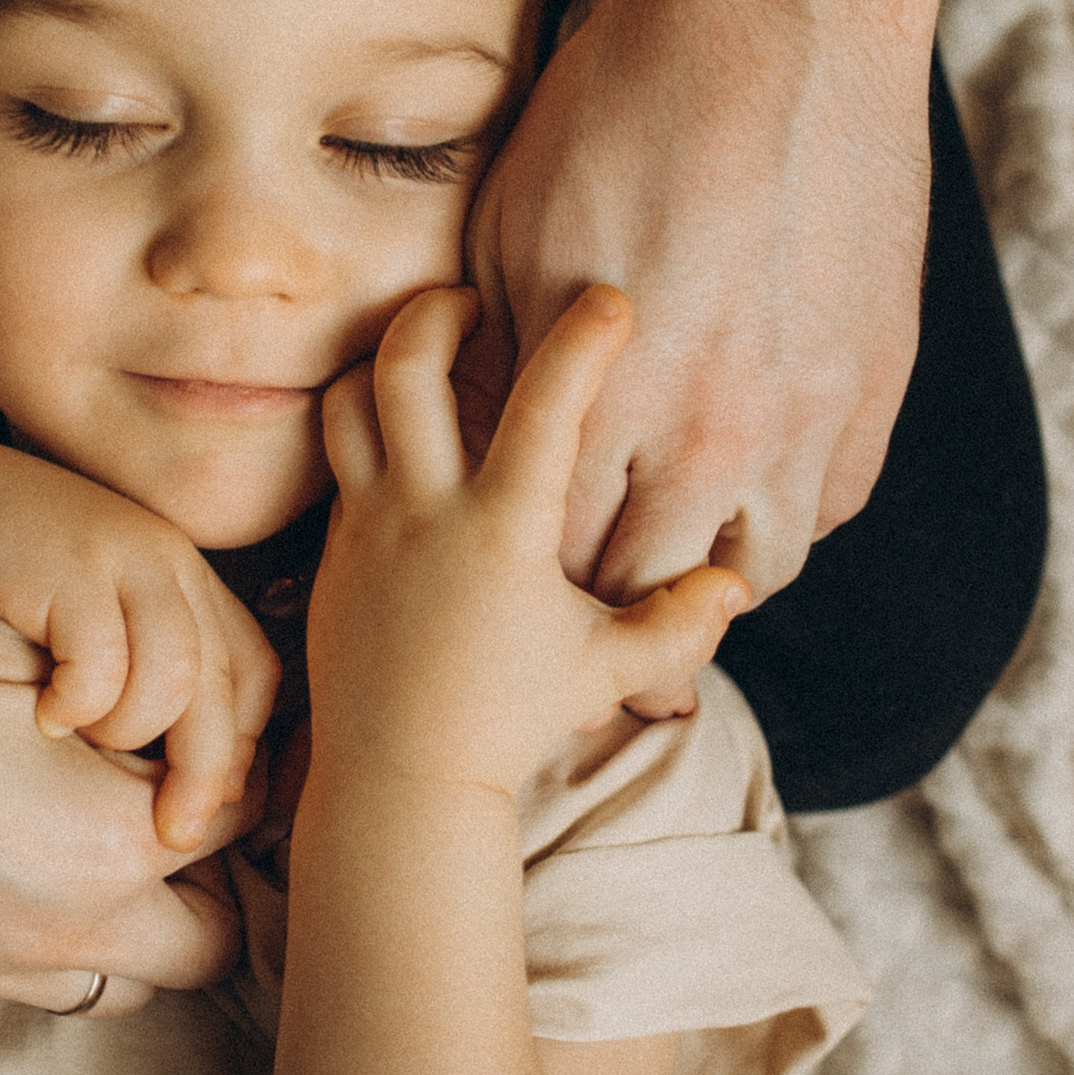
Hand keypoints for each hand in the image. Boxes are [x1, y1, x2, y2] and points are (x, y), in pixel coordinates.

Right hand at [0, 434, 282, 852]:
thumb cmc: (13, 594)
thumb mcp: (100, 633)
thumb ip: (149, 684)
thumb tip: (196, 793)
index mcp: (190, 585)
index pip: (255, 679)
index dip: (237, 750)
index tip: (202, 808)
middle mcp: (173, 567)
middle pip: (226, 686)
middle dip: (206, 773)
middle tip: (174, 832)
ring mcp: (126, 560)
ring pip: (176, 678)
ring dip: (131, 732)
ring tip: (83, 749)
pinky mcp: (73, 566)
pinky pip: (104, 662)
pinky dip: (80, 705)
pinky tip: (45, 718)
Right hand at [0, 594, 260, 1012]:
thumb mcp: (19, 654)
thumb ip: (122, 703)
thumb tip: (166, 733)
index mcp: (113, 843)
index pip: (233, 823)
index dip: (226, 776)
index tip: (198, 747)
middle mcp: (69, 929)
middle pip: (209, 938)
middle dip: (205, 883)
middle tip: (169, 816)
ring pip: (122, 982)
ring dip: (131, 925)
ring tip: (94, 850)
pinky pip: (30, 985)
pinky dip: (46, 940)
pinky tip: (8, 870)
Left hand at [314, 286, 748, 795]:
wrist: (399, 778)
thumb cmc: (508, 724)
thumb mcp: (604, 673)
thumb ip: (676, 624)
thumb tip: (738, 583)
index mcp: (502, 528)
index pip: (545, 404)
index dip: (582, 340)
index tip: (609, 299)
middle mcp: (425, 510)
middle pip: (406, 365)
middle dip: (438, 309)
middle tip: (472, 296)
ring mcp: (369, 524)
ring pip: (349, 400)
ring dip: (383, 360)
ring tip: (426, 350)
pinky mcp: (334, 547)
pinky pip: (337, 456)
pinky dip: (364, 423)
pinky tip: (404, 430)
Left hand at [460, 0, 927, 616]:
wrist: (780, 22)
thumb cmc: (623, 109)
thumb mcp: (513, 232)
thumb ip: (503, 356)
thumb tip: (479, 434)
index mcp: (614, 402)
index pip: (557, 555)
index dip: (525, 573)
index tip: (507, 570)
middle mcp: (718, 432)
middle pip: (649, 586)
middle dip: (602, 594)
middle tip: (574, 576)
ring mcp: (810, 413)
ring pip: (756, 568)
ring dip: (704, 567)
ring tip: (667, 536)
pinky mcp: (876, 382)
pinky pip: (831, 502)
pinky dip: (784, 508)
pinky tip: (745, 474)